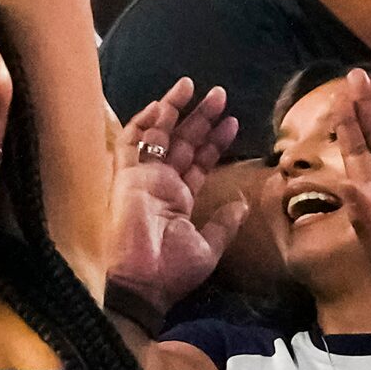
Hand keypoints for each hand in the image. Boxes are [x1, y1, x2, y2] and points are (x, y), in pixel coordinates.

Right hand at [107, 80, 247, 312]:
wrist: (142, 282)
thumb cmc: (172, 271)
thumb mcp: (208, 246)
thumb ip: (223, 223)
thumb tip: (242, 203)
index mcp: (179, 198)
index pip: (200, 161)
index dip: (217, 141)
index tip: (233, 121)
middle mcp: (161, 182)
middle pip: (183, 142)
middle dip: (201, 117)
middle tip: (219, 94)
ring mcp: (143, 177)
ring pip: (160, 135)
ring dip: (176, 110)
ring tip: (195, 87)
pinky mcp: (128, 175)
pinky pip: (134, 142)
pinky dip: (145, 123)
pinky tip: (163, 105)